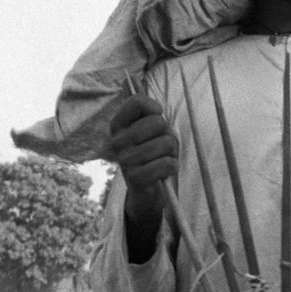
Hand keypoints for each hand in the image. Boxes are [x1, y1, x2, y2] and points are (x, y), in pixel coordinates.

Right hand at [109, 93, 177, 223]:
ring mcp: (125, 160)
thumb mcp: (150, 130)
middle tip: (162, 146)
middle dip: (168, 134)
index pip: (136, 102)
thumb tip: (154, 105)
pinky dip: (173, 167)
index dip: (154, 107)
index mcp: (117, 125)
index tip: (157, 117)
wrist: (145, 189)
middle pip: (158, 122)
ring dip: (172, 152)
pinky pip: (168, 163)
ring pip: (166, 143)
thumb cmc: (151, 153)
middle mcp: (117, 141)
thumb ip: (150, 113)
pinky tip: (163, 172)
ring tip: (161, 159)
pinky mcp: (136, 178)